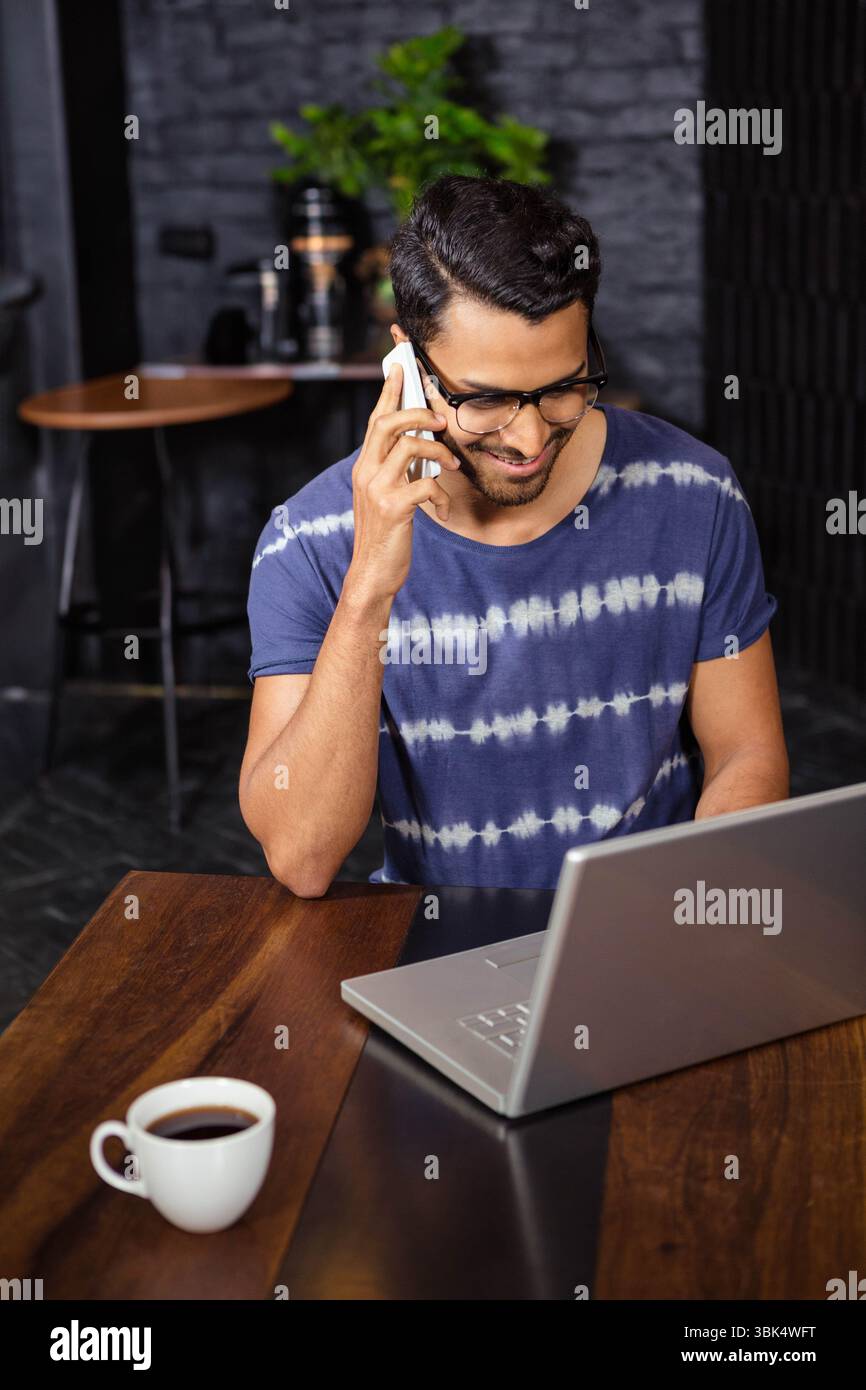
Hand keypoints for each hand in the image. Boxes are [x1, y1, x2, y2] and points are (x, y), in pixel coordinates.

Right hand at [344, 361, 460, 604]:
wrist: (372, 572)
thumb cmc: (385, 534)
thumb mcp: (386, 496)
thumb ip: (396, 471)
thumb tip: (420, 446)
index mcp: (364, 467)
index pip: (375, 421)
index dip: (387, 393)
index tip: (399, 368)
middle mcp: (365, 472)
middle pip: (388, 424)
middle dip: (418, 413)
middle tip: (439, 420)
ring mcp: (377, 489)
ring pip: (410, 447)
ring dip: (438, 452)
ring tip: (451, 465)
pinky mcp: (393, 508)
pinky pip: (426, 485)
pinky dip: (441, 495)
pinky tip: (443, 509)